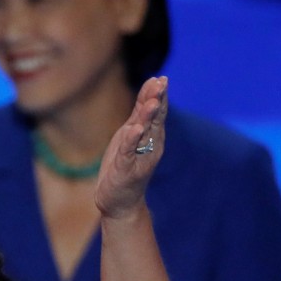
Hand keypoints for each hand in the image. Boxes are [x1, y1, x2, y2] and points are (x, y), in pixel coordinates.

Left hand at [95, 76, 167, 218]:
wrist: (119, 202)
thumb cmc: (123, 167)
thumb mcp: (130, 138)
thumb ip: (139, 118)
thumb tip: (149, 95)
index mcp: (150, 137)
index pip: (155, 113)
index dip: (157, 95)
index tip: (160, 78)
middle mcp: (149, 146)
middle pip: (154, 120)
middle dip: (157, 101)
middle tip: (162, 83)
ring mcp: (138, 158)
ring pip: (144, 134)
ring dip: (148, 118)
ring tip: (151, 102)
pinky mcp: (126, 170)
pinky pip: (128, 153)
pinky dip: (131, 140)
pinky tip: (134, 129)